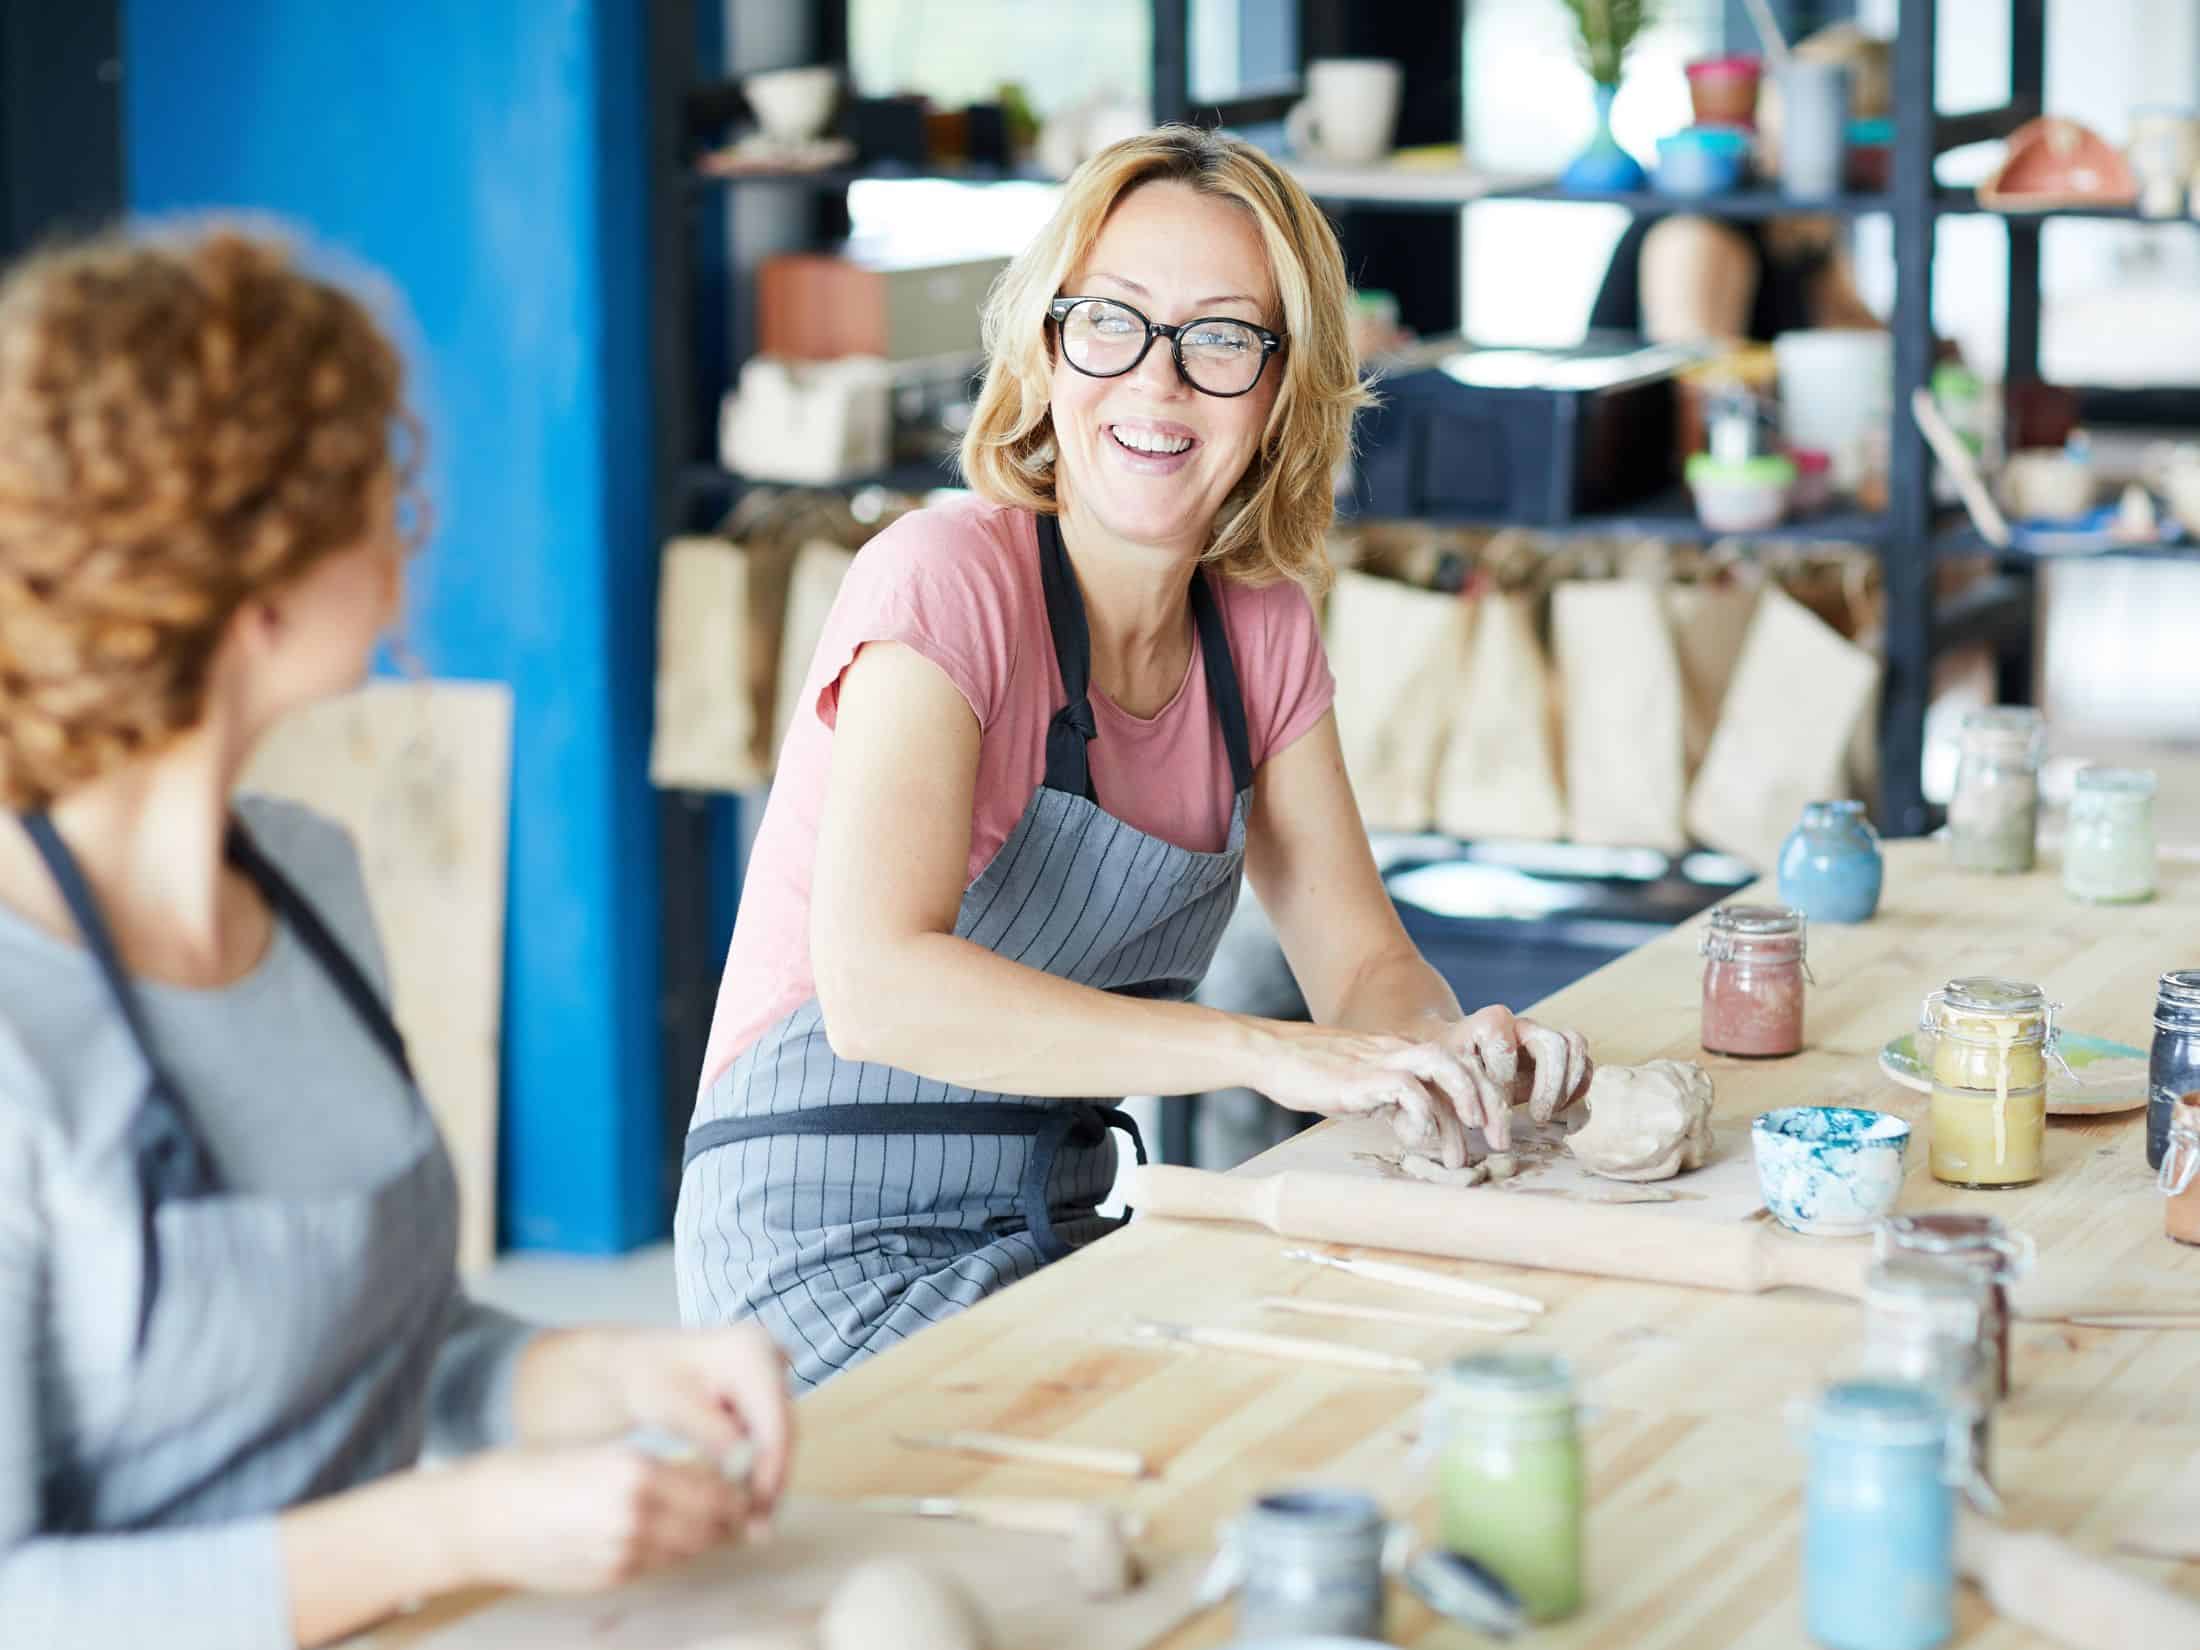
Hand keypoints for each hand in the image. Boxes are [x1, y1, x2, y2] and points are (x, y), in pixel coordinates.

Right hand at [445, 1441, 750, 1593]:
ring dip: (702, 1538)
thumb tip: (705, 1483)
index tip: (745, 1485)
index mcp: (637, 1470)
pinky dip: (671, 1553)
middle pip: (712, 1525)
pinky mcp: (609, 1577)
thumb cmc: (537, 1473)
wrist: (480, 1518)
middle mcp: (636, 1514)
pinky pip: (659, 1566)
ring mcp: (623, 1552)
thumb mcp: (601, 1453)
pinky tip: (665, 1538)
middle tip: (737, 1510)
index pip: (715, 1489)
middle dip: (729, 1519)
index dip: (737, 1491)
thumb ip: (654, 1471)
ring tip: (707, 1523)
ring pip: (689, 1549)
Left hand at [594, 1324, 794, 1538]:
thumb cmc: (648, 1380)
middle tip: (757, 1527)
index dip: (771, 1468)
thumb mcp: (673, 1406)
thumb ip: (712, 1434)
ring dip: (768, 1479)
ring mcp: (773, 1373)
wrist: (640, 1365)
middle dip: (771, 1480)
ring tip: (752, 1522)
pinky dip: (759, 1468)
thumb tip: (745, 1468)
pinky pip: (771, 1436)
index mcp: (751, 1350)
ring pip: (780, 1437)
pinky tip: (747, 1501)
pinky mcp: (767, 1393)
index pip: (774, 1420)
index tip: (758, 1510)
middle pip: (783, 1429)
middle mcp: (771, 1356)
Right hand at [1254, 1023, 1498, 1167]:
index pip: (1459, 1066)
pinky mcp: (1362, 1077)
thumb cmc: (1313, 1073)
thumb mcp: (1364, 1087)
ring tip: (1470, 1137)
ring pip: (1443, 1066)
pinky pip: (1406, 1088)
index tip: (1491, 1133)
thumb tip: (1420, 1130)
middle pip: (1462, 1063)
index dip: (1483, 1096)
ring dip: (1464, 1101)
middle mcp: (1400, 1051)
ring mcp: (1382, 1061)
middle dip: (1488, 1102)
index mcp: (1403, 1052)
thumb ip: (1393, 1101)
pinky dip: (1422, 1113)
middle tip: (1498, 1142)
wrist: (1273, 1054)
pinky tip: (1419, 1136)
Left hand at [1432, 1011, 1592, 1131]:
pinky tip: (1562, 1114)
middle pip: (1553, 1044)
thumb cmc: (1447, 1071)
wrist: (1453, 1059)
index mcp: (1492, 1022)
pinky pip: (1584, 1064)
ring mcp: (1543, 1038)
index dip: (1499, 1083)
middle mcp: (1522, 1025)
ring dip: (1568, 1085)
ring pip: (1575, 1046)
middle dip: (1549, 1085)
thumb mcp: (1445, 1078)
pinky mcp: (1558, 1058)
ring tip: (1548, 1114)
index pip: (1505, 1046)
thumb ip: (1460, 1097)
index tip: (1484, 1115)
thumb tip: (1472, 1132)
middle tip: (1536, 1117)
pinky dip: (1579, 1088)